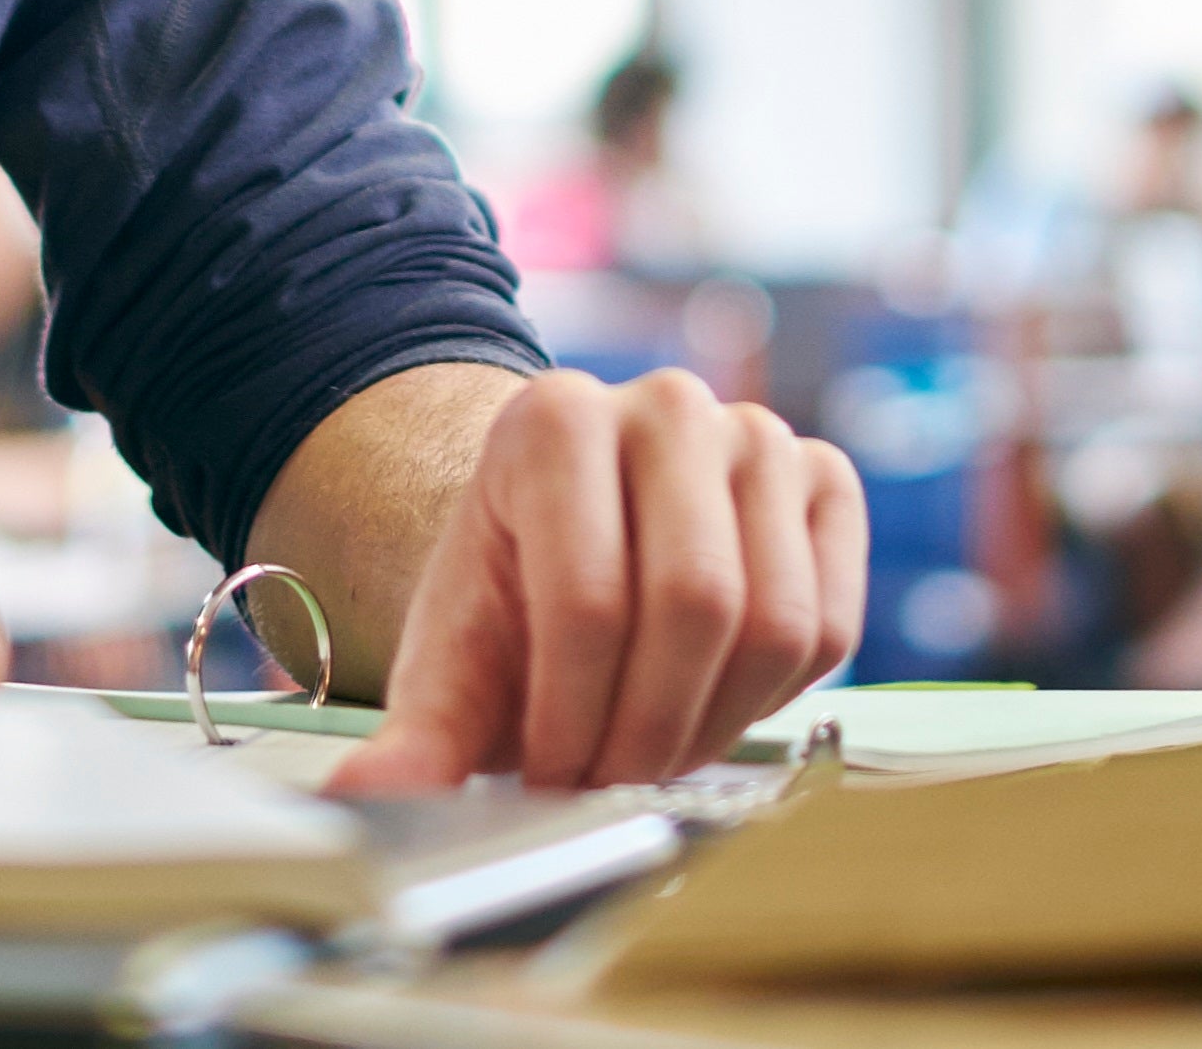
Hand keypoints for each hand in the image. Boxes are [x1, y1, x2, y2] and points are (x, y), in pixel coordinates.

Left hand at [328, 369, 862, 791]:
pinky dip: (777, 694)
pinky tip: (712, 704)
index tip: (551, 778)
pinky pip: (833, 621)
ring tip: (653, 750)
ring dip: (715, 724)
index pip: (590, 596)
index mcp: (554, 418)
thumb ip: (417, 734)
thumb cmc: (513, 601)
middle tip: (609, 783)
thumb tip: (368, 797)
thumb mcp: (451, 659)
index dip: (576, 718)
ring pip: (776, 622)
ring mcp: (758, 433)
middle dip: (650, 730)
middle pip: (697, 603)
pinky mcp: (824, 478)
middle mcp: (667, 403)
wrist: (569, 549)